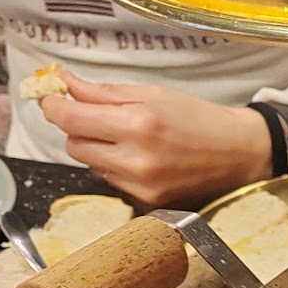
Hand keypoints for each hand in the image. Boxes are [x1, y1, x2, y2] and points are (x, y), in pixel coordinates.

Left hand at [41, 75, 274, 206]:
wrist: (239, 154)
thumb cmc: (199, 118)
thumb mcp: (152, 93)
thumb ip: (104, 92)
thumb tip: (65, 84)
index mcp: (136, 123)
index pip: (72, 119)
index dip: (53, 107)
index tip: (49, 99)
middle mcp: (135, 159)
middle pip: (74, 146)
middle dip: (78, 129)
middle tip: (96, 116)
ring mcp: (141, 186)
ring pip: (91, 166)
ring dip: (98, 150)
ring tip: (128, 139)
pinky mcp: (147, 203)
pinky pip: (112, 182)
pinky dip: (116, 168)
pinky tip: (140, 159)